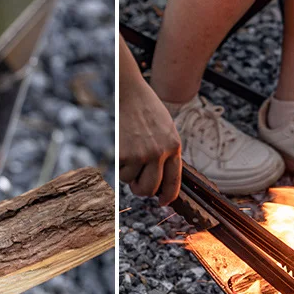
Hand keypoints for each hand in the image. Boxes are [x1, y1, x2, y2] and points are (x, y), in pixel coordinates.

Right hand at [119, 73, 181, 205]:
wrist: (128, 91)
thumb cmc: (145, 108)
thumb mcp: (166, 128)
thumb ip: (166, 151)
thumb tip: (159, 179)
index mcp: (175, 146)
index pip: (175, 181)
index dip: (168, 196)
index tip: (162, 202)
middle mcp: (161, 153)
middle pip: (150, 189)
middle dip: (142, 190)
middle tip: (136, 184)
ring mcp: (142, 154)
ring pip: (132, 181)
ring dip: (128, 172)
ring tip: (129, 151)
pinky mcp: (125, 154)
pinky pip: (120, 172)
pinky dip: (119, 165)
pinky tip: (122, 146)